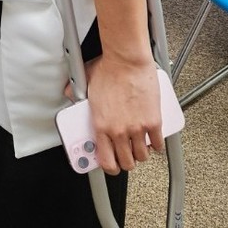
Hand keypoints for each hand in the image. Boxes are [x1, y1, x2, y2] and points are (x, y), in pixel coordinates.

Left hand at [72, 56, 163, 174]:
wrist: (126, 60)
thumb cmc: (108, 68)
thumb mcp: (85, 82)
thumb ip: (77, 92)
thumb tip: (70, 94)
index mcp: (101, 125)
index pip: (106, 160)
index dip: (110, 167)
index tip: (112, 164)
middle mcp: (119, 131)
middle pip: (127, 163)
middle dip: (127, 161)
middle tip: (127, 153)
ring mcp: (137, 128)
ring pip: (142, 156)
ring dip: (141, 153)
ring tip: (139, 144)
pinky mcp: (153, 122)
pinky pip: (157, 144)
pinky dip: (156, 144)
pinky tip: (152, 138)